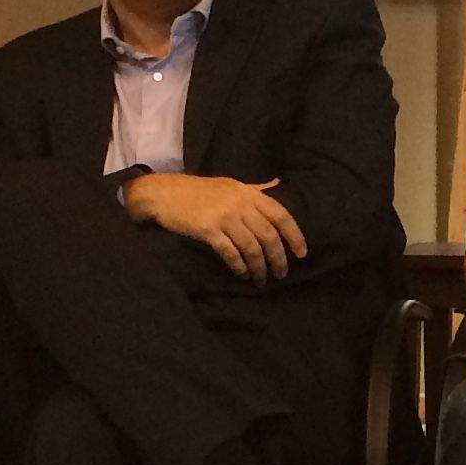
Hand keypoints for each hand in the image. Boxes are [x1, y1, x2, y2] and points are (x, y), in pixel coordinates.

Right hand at [133, 173, 308, 281]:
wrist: (164, 193)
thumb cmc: (198, 191)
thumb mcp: (230, 185)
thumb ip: (254, 189)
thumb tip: (277, 184)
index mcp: (248, 193)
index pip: (280, 214)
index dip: (294, 235)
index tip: (301, 254)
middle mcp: (239, 204)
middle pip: (268, 235)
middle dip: (278, 258)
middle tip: (281, 274)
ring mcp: (223, 217)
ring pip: (251, 247)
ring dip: (259, 267)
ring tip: (261, 280)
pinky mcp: (208, 230)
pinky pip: (230, 253)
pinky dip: (239, 266)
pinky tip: (242, 274)